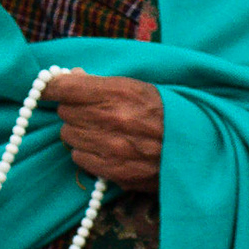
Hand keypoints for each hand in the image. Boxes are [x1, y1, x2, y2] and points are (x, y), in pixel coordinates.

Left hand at [44, 72, 162, 187]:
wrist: (199, 150)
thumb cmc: (170, 113)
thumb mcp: (141, 87)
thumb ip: (103, 83)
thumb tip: (71, 77)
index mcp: (119, 92)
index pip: (64, 87)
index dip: (53, 86)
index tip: (49, 87)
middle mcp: (110, 119)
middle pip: (64, 111)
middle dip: (73, 109)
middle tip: (91, 110)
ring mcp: (110, 148)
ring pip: (69, 135)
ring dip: (79, 131)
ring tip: (101, 130)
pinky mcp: (113, 171)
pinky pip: (79, 158)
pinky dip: (87, 153)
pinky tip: (105, 148)